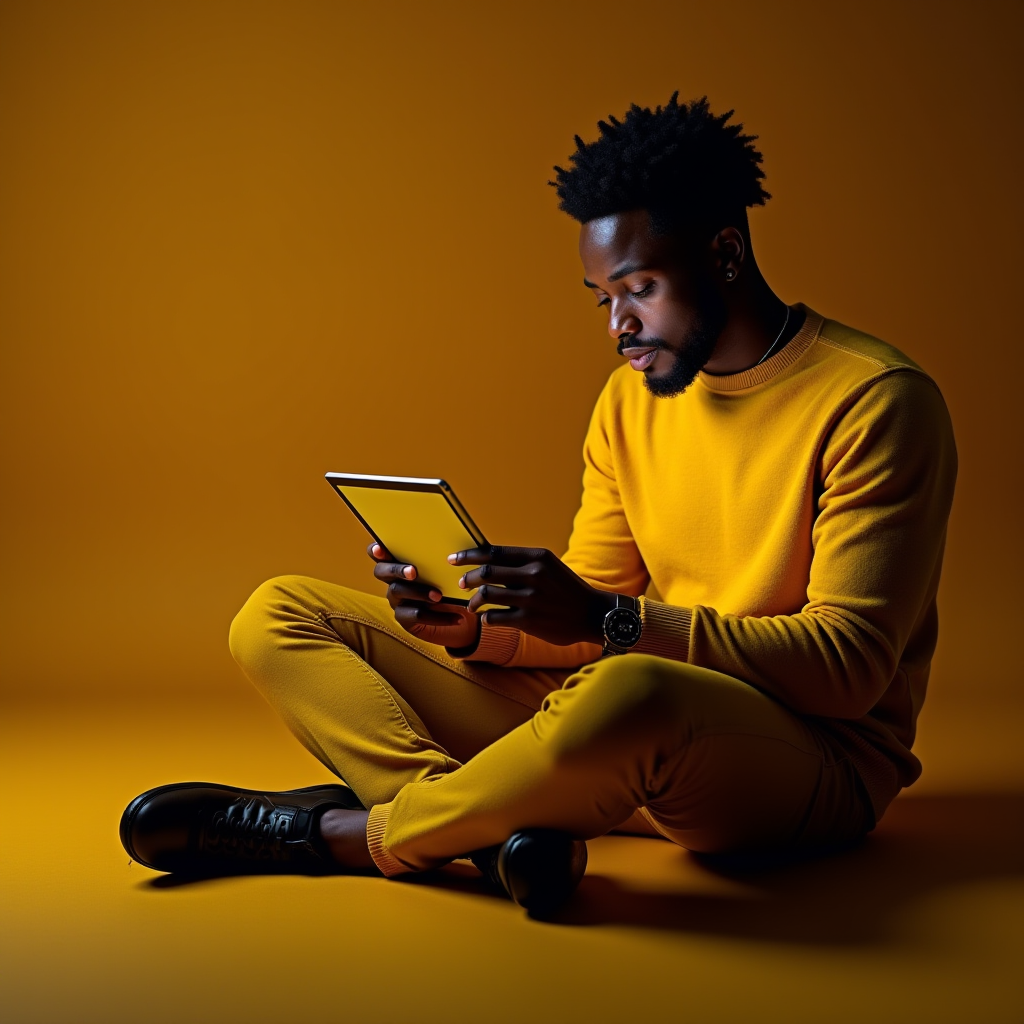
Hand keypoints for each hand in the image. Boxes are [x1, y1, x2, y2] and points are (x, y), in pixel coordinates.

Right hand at [368, 542, 480, 649]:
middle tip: (412, 572)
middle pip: (381, 572)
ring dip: (419, 592)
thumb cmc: (450, 587)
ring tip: (439, 596)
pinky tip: (456, 617)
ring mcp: (397, 600)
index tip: (380, 548)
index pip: (379, 554)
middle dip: (396, 570)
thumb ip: (440, 561)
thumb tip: (450, 550)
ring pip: (398, 592)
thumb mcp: (447, 573)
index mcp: (401, 564)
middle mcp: (393, 581)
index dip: (376, 551)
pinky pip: (416, 615)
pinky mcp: (405, 619)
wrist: (461, 617)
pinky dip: (438, 616)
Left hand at [450, 546, 616, 645]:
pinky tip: (487, 619)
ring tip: (471, 605)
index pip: (494, 551)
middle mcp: (533, 574)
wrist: (593, 614)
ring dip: (473, 600)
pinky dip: (486, 618)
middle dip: (468, 577)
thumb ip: (522, 563)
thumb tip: (487, 561)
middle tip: (461, 583)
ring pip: (486, 594)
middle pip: (486, 571)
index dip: (469, 555)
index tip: (454, 559)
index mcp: (537, 557)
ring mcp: (531, 598)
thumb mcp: (549, 567)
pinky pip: (495, 617)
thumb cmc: (567, 589)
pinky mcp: (529, 621)